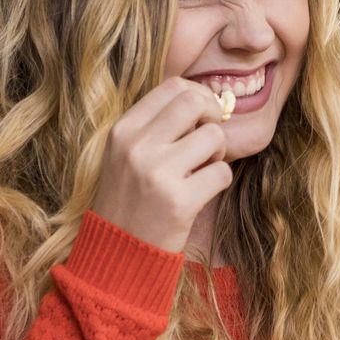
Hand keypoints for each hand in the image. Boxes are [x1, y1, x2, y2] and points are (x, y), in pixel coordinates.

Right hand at [90, 75, 233, 252]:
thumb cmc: (129, 200)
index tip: (202, 116)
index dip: (198, 95)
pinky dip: (219, 181)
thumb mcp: (126, 154)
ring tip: (202, 170)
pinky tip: (201, 192)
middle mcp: (136, 147)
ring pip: (214, 136)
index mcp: (123, 130)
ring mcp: (157, 174)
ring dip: (218, 153)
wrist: (117, 253)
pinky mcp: (178, 202)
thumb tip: (204, 99)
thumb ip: (156, 125)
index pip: (173, 86)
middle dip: (213, 116)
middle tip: (209, 140)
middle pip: (195, 102)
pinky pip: (222, 172)